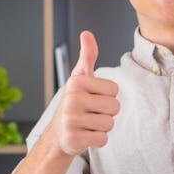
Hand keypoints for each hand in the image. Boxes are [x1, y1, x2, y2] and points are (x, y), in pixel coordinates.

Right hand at [52, 31, 119, 155]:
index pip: (114, 90)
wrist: (59, 134)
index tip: (93, 98)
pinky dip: (98, 140)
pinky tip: (85, 135)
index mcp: (77, 82)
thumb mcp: (80, 78)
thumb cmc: (75, 103)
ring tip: (88, 124)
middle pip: (114, 107)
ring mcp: (70, 120)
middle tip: (91, 113)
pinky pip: (102, 139)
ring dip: (103, 127)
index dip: (108, 96)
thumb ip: (88, 55)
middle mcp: (71, 99)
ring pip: (109, 124)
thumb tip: (86, 33)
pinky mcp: (72, 139)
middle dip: (107, 113)